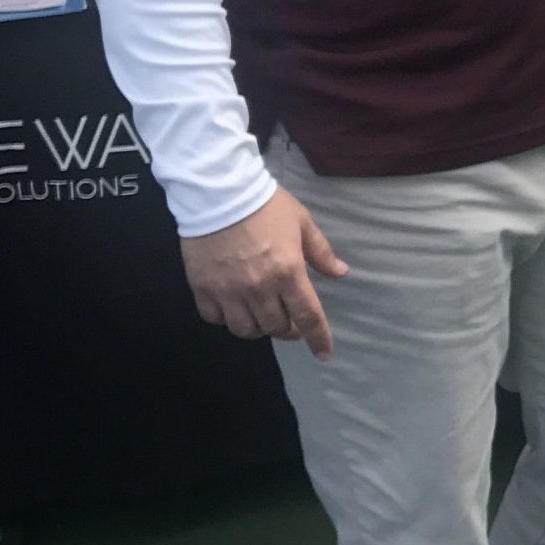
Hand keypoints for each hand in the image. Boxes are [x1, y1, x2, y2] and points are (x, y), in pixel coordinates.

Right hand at [182, 185, 348, 360]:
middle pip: (277, 328)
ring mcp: (228, 291)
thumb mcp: (302, 222)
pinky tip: (233, 307)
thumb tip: (341, 273)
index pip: (308, 316)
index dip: (319, 339)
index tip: (324, 353)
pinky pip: (215, 319)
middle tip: (290, 321)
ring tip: (262, 316)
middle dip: (288, 329)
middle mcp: (259, 288)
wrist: (218, 191)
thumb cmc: (266, 205)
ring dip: (258, 328)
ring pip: (246, 330)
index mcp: (288, 272)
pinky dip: (226, 319)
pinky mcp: (203, 288)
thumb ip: (321, 252)